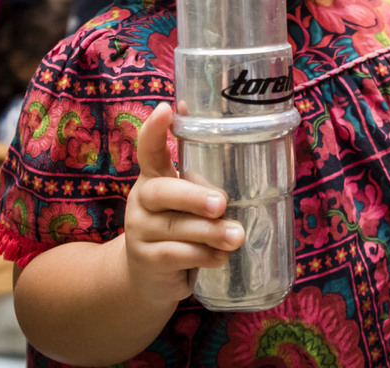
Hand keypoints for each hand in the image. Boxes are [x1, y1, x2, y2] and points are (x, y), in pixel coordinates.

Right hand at [123, 102, 244, 303]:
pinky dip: (203, 256)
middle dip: (194, 197)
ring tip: (236, 236)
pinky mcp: (146, 260)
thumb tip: (248, 161)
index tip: (166, 109)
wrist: (147, 279)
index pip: (149, 149)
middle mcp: (142, 200)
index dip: (154, 130)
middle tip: (221, 203)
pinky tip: (220, 257)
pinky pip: (176, 256)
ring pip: (175, 227)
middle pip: (163, 192)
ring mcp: (140, 231)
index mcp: (154, 178)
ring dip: (210, 232)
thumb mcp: (187, 204)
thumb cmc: (179, 230)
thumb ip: (206, 184)